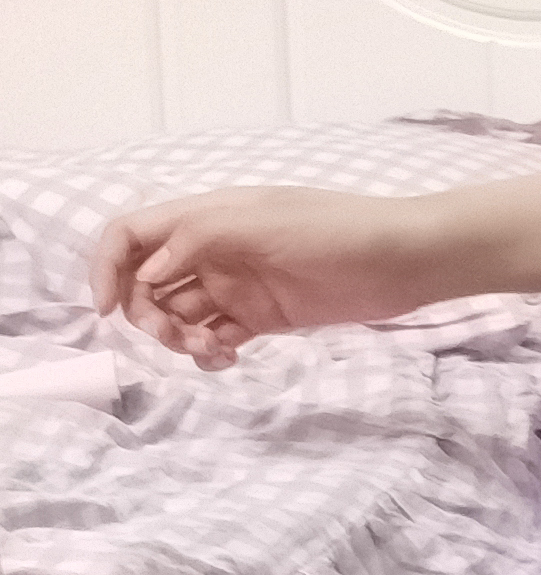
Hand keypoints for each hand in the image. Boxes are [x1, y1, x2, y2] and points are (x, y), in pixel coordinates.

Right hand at [90, 187, 432, 372]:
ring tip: (213, 351)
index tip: (108, 312)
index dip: (108, 269)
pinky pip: (215, 337)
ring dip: (180, 339)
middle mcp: (211, 250)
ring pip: (178, 315)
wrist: (398, 259)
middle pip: (147, 284)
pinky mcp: (262, 318)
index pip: (131, 236)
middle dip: (147, 315)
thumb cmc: (331, 228)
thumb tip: (146, 276)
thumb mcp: (256, 222)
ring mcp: (236, 285)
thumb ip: (195, 241)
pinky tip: (227, 358)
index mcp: (203, 216)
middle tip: (180, 338)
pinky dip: (208, 353)